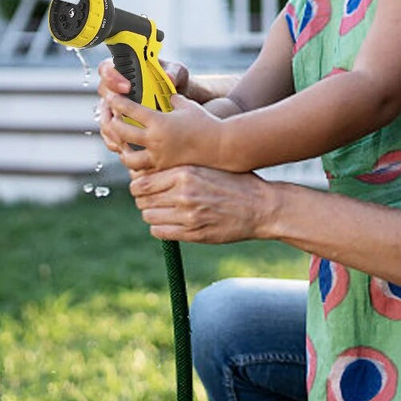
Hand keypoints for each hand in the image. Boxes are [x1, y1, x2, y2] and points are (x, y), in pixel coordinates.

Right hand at [97, 57, 189, 154]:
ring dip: (111, 126)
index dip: (112, 77)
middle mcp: (116, 87)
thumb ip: (173, 72)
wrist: (179, 104)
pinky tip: (124, 147)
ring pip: (103, 115)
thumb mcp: (177, 73)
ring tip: (125, 135)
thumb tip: (169, 77)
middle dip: (111, 104)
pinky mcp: (118, 124)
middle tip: (124, 114)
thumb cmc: (175, 83)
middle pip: (103, 92)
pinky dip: (114, 140)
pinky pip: (109, 133)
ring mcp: (115, 106)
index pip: (107, 68)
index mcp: (126, 69)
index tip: (127, 87)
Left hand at [104, 92, 222, 170]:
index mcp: (159, 121)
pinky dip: (135, 165)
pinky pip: (142, 170)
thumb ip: (170, 99)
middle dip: (111, 124)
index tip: (111, 98)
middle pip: (121, 132)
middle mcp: (155, 140)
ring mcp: (158, 157)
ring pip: (127, 157)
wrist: (221, 146)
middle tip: (110, 119)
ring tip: (121, 144)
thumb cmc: (206, 123)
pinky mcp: (164, 169)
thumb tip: (162, 95)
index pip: (129, 109)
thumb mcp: (186, 105)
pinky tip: (135, 158)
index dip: (117, 102)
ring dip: (121, 149)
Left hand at [129, 166, 278, 242]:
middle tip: (154, 200)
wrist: (262, 206)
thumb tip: (147, 172)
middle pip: (142, 201)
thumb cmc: (234, 183)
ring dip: (153, 215)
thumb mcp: (206, 166)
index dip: (138, 186)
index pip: (142, 182)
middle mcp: (183, 193)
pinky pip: (160, 232)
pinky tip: (171, 223)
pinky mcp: (194, 233)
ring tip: (164, 212)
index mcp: (185, 173)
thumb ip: (178, 169)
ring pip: (149, 217)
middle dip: (144, 201)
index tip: (142, 188)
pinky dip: (160, 228)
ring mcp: (188, 215)